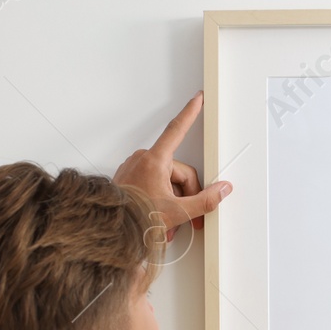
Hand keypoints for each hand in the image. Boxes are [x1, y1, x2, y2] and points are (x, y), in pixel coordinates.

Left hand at [112, 92, 231, 241]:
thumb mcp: (177, 212)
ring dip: (173, 203)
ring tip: (167, 223)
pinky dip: (159, 201)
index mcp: (154, 161)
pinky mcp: (129, 179)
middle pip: (179, 172)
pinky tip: (158, 218)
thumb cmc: (134, 219)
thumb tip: (221, 191)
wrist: (109, 231)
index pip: (177, 130)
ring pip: (167, 181)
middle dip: (186, 196)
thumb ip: (204, 201)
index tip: (197, 99)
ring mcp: (135, 169)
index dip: (190, 113)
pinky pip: (153, 184)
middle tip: (187, 218)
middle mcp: (143, 160)